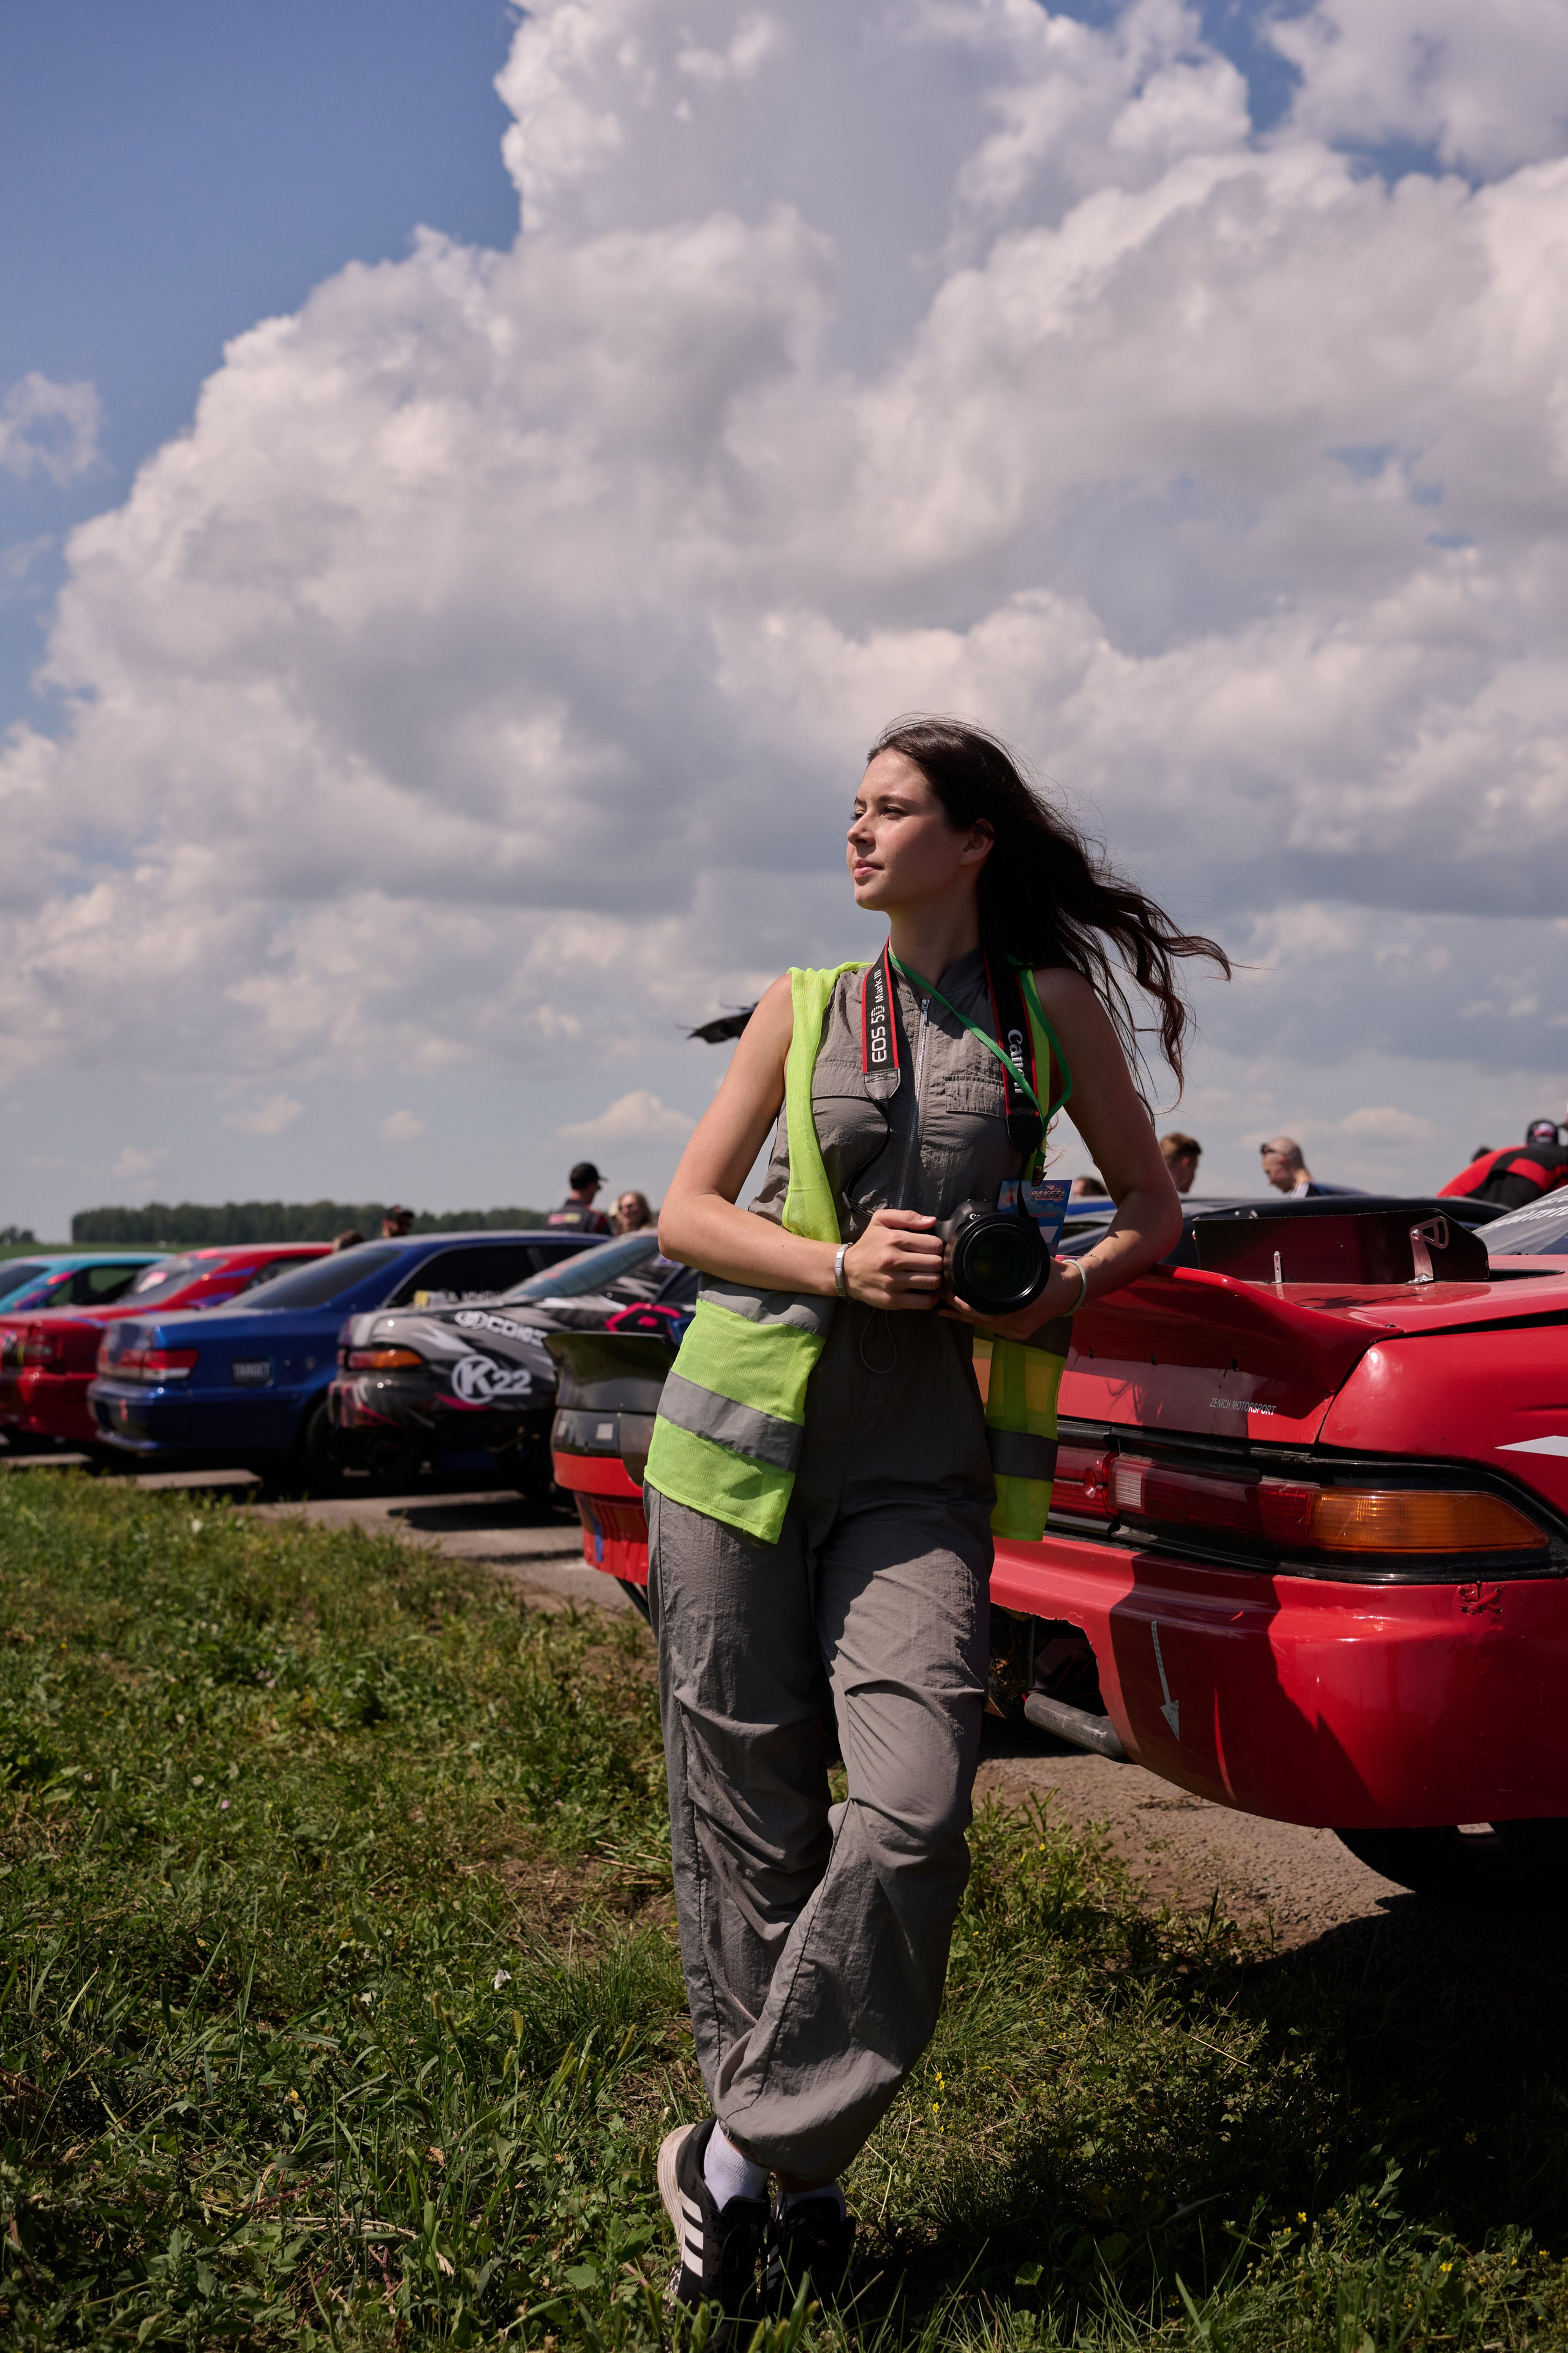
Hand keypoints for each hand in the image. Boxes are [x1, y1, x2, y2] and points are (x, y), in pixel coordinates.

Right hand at [842, 1208, 943, 1309]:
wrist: (846, 1272)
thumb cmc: (868, 1245)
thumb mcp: (881, 1221)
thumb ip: (907, 1217)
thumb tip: (931, 1221)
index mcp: (894, 1239)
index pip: (934, 1244)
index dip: (936, 1247)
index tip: (929, 1250)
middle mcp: (894, 1260)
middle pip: (936, 1263)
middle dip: (937, 1263)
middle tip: (929, 1264)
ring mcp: (893, 1282)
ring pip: (933, 1282)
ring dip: (934, 1279)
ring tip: (927, 1276)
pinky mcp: (893, 1300)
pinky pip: (925, 1301)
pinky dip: (931, 1297)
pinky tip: (925, 1291)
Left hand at [941, 1254, 1089, 1341]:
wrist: (1071, 1289)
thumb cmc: (1051, 1273)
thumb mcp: (1033, 1262)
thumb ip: (1013, 1257)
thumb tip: (994, 1241)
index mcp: (1021, 1311)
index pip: (985, 1314)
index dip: (966, 1307)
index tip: (951, 1297)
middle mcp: (1017, 1327)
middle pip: (981, 1322)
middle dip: (959, 1311)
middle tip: (940, 1300)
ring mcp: (1017, 1332)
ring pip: (985, 1326)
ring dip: (965, 1316)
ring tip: (944, 1307)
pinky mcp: (1017, 1332)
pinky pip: (992, 1327)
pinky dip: (977, 1319)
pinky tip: (962, 1313)